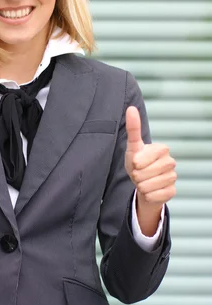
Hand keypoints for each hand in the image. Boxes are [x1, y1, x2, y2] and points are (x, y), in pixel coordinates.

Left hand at [125, 106, 175, 234]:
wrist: (142, 183)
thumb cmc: (137, 162)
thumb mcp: (132, 146)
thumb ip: (133, 128)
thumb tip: (131, 108)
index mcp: (162, 149)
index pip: (143, 158)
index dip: (135, 163)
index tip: (135, 162)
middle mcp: (171, 162)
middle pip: (145, 173)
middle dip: (136, 175)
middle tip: (138, 173)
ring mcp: (173, 177)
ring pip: (149, 185)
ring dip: (141, 186)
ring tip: (143, 181)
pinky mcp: (172, 191)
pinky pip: (155, 196)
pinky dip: (147, 195)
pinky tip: (149, 191)